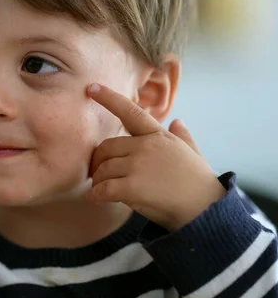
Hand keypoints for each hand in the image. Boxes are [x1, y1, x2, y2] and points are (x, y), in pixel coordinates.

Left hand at [86, 83, 225, 230]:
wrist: (206, 210)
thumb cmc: (198, 182)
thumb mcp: (192, 153)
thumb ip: (183, 136)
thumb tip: (178, 121)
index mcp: (158, 135)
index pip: (130, 111)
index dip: (109, 98)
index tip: (90, 87)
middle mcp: (146, 146)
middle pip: (106, 147)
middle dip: (99, 162)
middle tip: (98, 174)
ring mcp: (139, 165)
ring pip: (102, 169)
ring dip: (98, 181)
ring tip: (102, 190)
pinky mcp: (133, 187)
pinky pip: (103, 188)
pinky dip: (96, 195)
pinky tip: (96, 199)